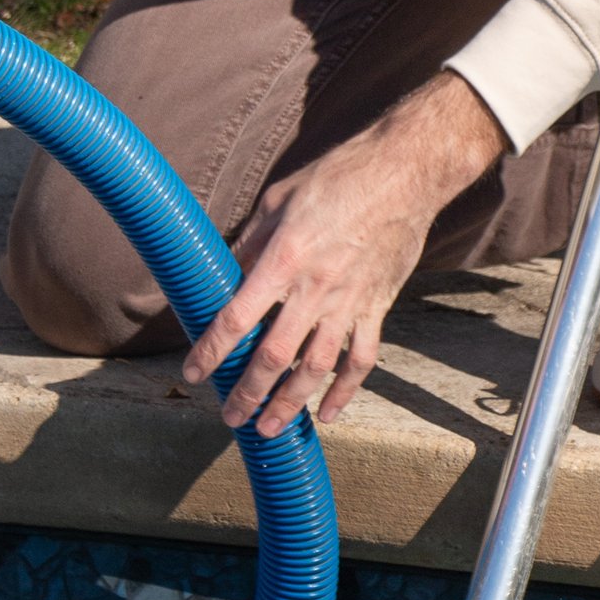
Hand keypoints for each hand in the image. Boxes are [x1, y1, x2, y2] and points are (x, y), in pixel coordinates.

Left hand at [180, 73, 505, 439]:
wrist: (405, 171)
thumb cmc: (337, 176)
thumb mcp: (278, 200)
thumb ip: (250, 243)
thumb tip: (224, 271)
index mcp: (284, 259)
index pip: (237, 317)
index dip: (211, 351)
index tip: (193, 373)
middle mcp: (315, 288)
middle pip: (274, 356)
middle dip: (247, 393)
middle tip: (229, 418)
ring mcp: (350, 302)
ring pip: (316, 368)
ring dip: (290, 403)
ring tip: (270, 429)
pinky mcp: (377, 305)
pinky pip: (361, 359)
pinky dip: (345, 391)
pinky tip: (328, 413)